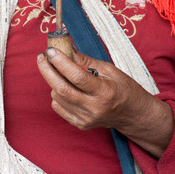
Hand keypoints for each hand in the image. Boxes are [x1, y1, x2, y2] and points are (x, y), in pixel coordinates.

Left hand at [37, 47, 173, 158]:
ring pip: (57, 97)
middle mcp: (94, 108)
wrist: (133, 114)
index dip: (60, 62)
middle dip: (47, 70)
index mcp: (104, 91)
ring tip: (59, 71)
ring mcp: (86, 119)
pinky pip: (59, 107)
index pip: (76, 76)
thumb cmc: (124, 88)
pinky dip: (56, 94)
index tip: (50, 50)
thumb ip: (86, 61)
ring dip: (53, 81)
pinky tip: (64, 86)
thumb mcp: (109, 70)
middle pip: (61, 89)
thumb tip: (67, 49)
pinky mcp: (81, 124)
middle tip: (41, 57)